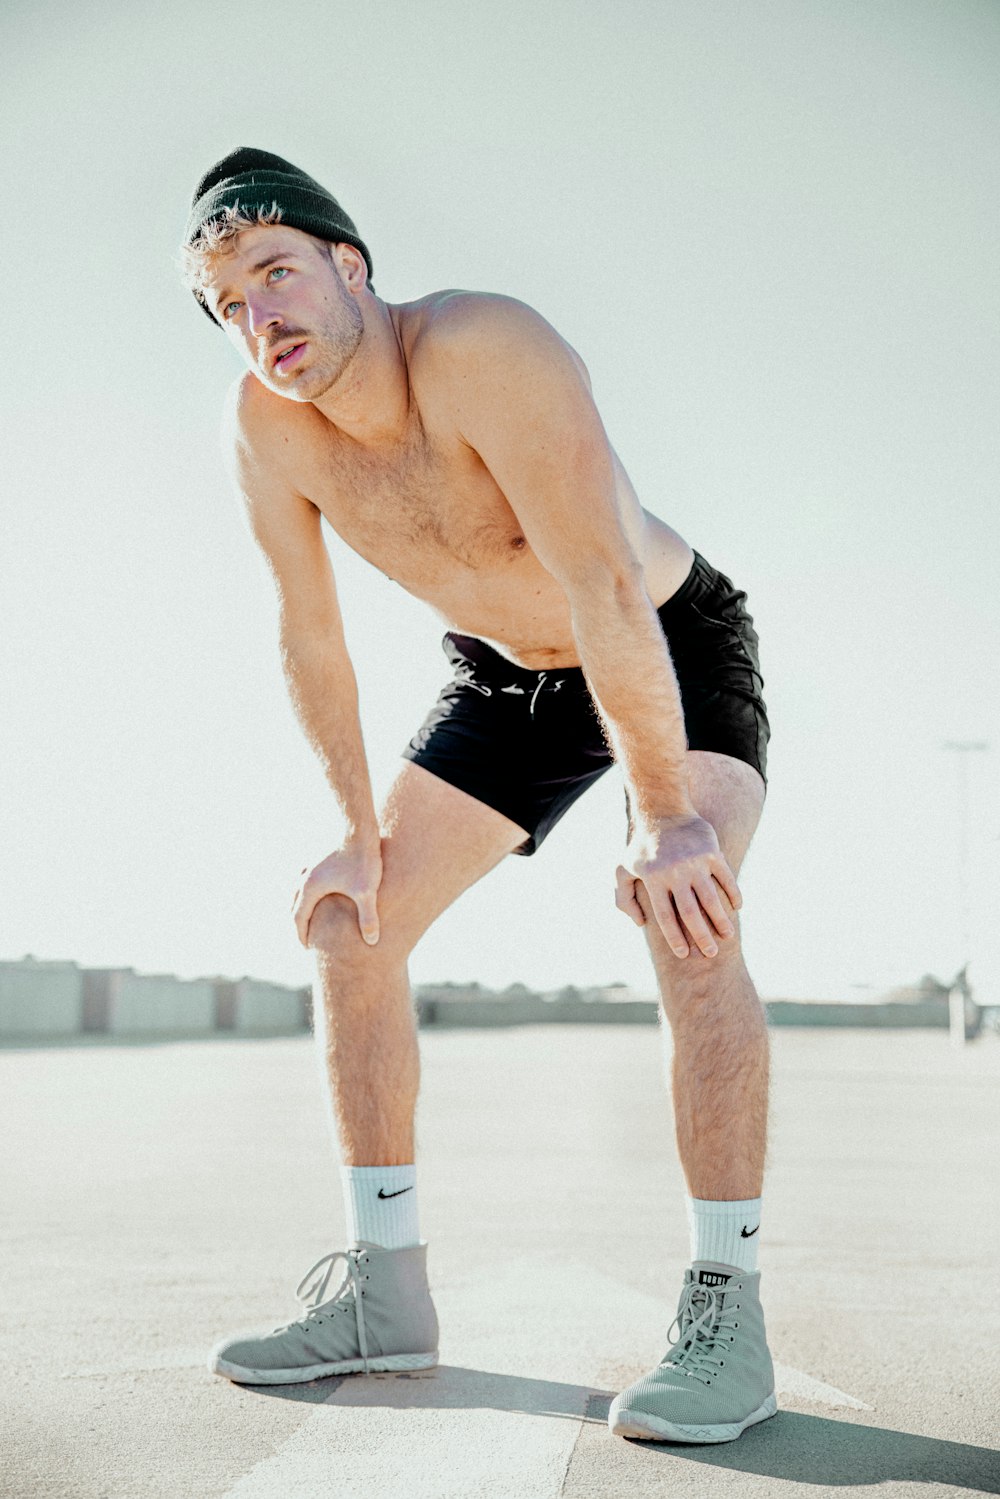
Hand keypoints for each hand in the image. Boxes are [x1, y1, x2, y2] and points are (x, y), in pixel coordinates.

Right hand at [291, 839, 383, 947]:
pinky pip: (307, 878)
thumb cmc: (363, 859)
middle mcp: (305, 876)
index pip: (298, 918)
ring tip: (309, 915)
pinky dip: (308, 890)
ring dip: (300, 904)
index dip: (302, 935)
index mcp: (310, 888)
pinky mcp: (319, 857)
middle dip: (298, 922)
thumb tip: (372, 942)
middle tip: (306, 936)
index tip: (307, 947)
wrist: (359, 827)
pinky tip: (320, 891)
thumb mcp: (367, 892)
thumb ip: (368, 918)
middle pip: (294, 904)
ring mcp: (311, 865)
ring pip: (298, 889)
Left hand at [615, 813, 740, 958]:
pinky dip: (734, 894)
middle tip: (710, 954)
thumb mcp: (623, 869)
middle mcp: (674, 873)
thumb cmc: (642, 846)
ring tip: (727, 936)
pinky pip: (726, 878)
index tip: (684, 953)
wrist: (662, 810)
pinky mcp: (712, 852)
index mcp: (653, 880)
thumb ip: (624, 898)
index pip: (665, 917)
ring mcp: (695, 862)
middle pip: (690, 913)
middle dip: (701, 937)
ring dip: (721, 920)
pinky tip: (736, 907)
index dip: (675, 938)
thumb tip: (641, 923)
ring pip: (711, 899)